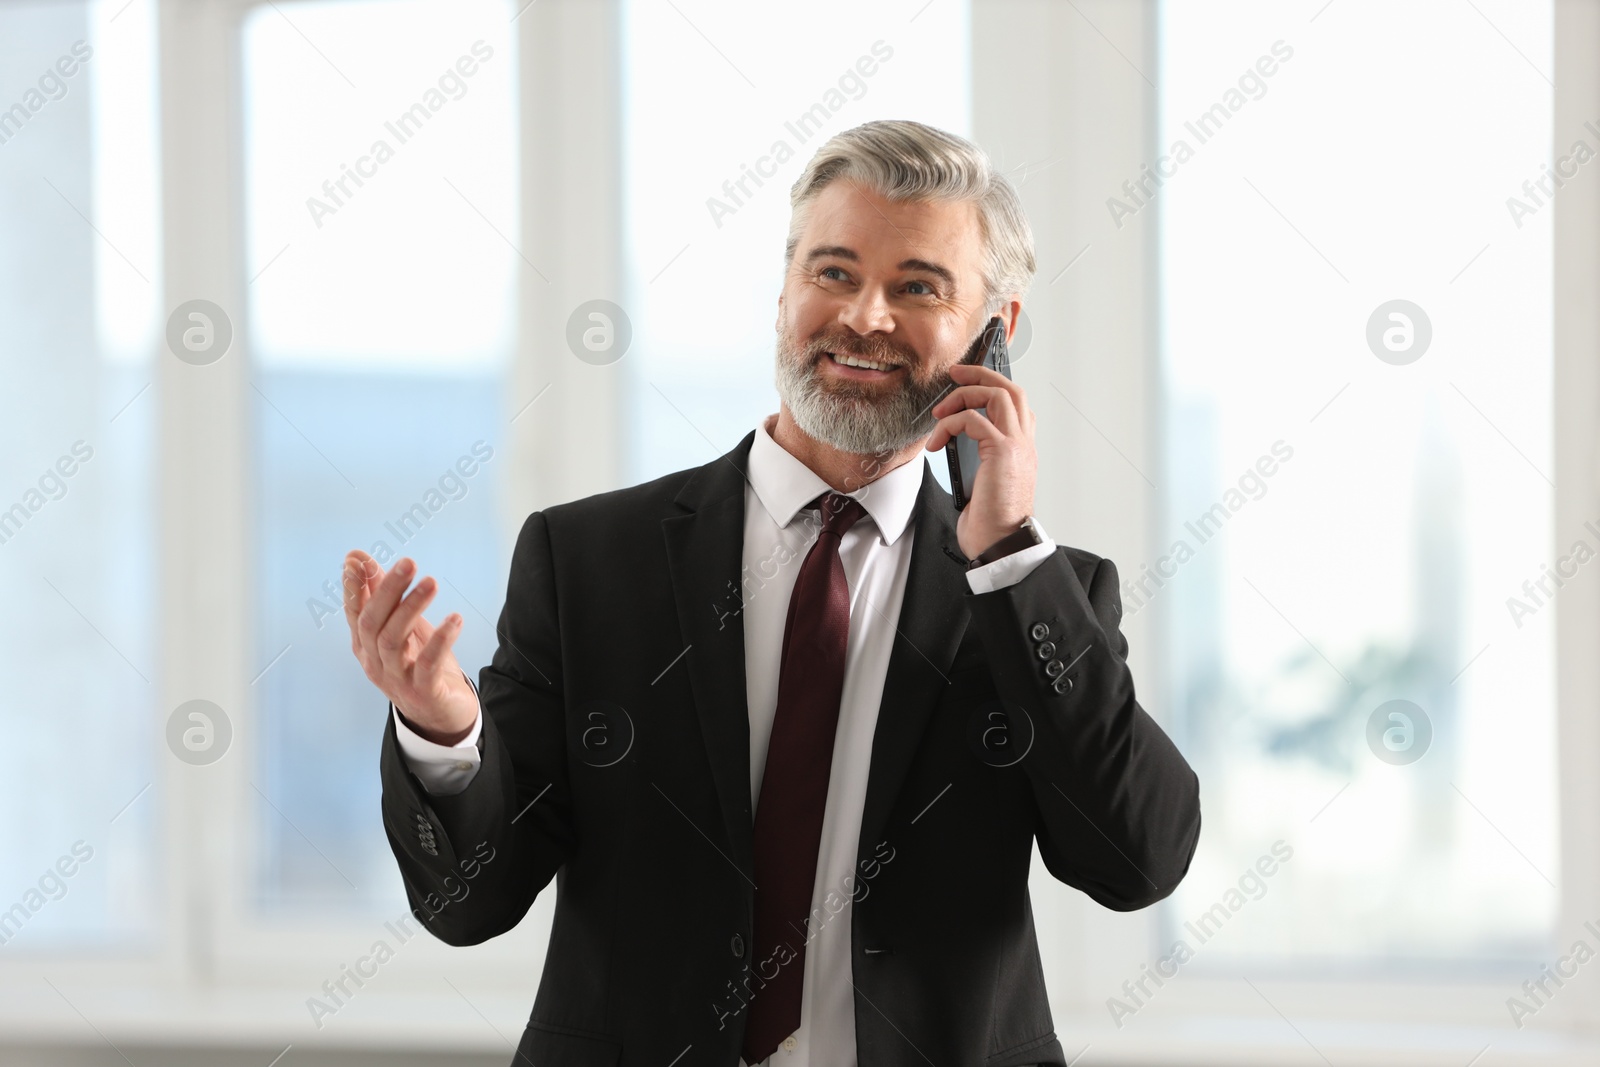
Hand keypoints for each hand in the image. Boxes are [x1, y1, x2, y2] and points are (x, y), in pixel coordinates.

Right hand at [343, 549, 477, 744]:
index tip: (356, 560)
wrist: (440, 716)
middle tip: (408, 562)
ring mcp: (396, 679)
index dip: (354, 587)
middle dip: (387, 590)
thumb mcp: (402, 627)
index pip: (355, 613)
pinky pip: (428, 664)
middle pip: (373, 623)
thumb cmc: (419, 665)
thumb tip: (357, 558)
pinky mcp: (423, 692)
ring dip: (412, 608)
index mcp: (365, 646)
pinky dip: (441, 640)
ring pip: (394, 640)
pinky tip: (455, 619)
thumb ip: (383, 596)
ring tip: (431, 582)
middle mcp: (375, 662)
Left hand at [925, 362, 1037, 558]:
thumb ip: (981, 460)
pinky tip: (936, 444)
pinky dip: (949, 425)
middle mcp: (1024, 443)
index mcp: (1022, 450)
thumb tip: (953, 445)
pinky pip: (972, 420)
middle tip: (954, 374)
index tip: (966, 385)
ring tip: (940, 413)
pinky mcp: (1002, 452)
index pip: (1017, 405)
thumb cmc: (992, 523)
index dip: (993, 388)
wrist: (1002, 545)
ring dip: (962, 396)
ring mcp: (1017, 445)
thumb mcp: (986, 484)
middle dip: (980, 374)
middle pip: (1011, 389)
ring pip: (996, 394)